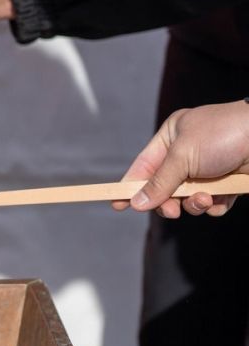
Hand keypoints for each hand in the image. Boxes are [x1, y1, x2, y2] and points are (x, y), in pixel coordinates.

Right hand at [113, 100, 248, 217]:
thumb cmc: (224, 135)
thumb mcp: (183, 156)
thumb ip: (159, 182)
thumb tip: (136, 202)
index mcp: (172, 136)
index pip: (144, 165)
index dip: (130, 185)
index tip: (118, 204)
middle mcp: (188, 154)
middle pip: (164, 187)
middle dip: (166, 201)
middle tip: (170, 210)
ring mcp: (209, 170)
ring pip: (187, 198)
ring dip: (193, 203)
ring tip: (204, 199)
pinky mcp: (227, 185)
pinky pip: (211, 204)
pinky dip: (214, 205)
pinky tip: (221, 199)